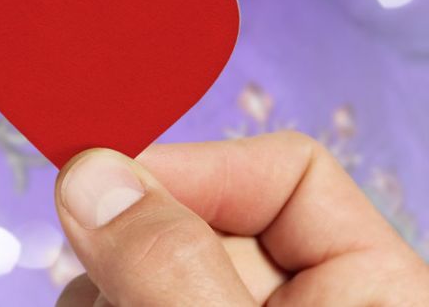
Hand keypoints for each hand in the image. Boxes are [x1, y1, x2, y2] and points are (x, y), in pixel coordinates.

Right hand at [53, 130, 428, 305]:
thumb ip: (176, 269)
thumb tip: (87, 171)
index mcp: (371, 291)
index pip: (289, 171)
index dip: (195, 164)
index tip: (101, 179)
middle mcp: (308, 305)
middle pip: (204, 219)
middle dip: (133, 235)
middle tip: (86, 267)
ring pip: (155, 265)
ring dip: (104, 280)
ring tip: (90, 306)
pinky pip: (134, 304)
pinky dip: (100, 305)